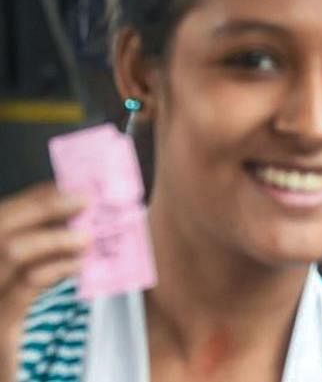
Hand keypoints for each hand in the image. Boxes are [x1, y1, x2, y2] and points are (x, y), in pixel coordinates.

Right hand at [0, 184, 87, 380]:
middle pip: (2, 227)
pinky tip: (77, 265)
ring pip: (12, 251)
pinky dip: (55, 268)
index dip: (35, 197)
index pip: (1, 215)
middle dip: (45, 207)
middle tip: (86, 200)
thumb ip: (36, 249)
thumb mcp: (15, 280)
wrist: (8, 374)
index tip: (71, 185)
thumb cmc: (10, 318)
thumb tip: (74, 216)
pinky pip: (24, 287)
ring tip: (87, 237)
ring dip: (55, 237)